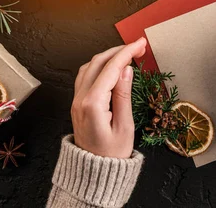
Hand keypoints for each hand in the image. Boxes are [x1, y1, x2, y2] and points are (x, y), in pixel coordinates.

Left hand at [71, 38, 146, 157]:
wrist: (94, 173)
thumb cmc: (112, 155)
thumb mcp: (125, 126)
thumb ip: (124, 95)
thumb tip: (126, 70)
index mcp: (93, 104)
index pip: (111, 68)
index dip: (127, 52)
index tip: (140, 44)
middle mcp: (80, 99)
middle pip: (97, 62)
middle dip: (118, 50)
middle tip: (137, 46)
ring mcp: (76, 101)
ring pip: (89, 67)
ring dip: (107, 56)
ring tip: (126, 53)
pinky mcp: (77, 103)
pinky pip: (85, 76)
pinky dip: (99, 65)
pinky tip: (111, 66)